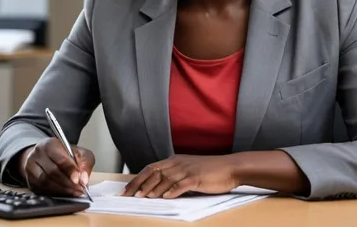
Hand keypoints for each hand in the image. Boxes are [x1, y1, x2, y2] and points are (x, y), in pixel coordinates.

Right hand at [18, 138, 94, 196]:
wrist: (47, 156)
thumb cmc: (65, 154)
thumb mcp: (80, 153)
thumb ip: (86, 163)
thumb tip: (84, 180)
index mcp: (50, 144)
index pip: (60, 159)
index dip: (70, 171)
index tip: (78, 180)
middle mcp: (37, 155)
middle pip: (52, 172)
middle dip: (68, 183)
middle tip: (79, 189)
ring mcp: (30, 168)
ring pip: (45, 182)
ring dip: (61, 190)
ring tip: (74, 192)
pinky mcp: (29, 181)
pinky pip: (41, 190)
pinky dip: (55, 194)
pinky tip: (65, 194)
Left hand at [122, 155, 239, 198]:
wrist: (230, 167)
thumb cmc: (210, 171)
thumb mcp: (189, 170)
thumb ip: (175, 176)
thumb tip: (159, 188)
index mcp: (176, 160)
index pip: (151, 168)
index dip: (137, 178)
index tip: (126, 189)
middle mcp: (179, 163)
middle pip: (154, 172)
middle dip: (139, 184)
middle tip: (127, 195)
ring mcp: (187, 170)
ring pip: (165, 178)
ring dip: (152, 188)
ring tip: (142, 197)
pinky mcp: (196, 178)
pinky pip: (181, 184)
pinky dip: (171, 191)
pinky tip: (164, 197)